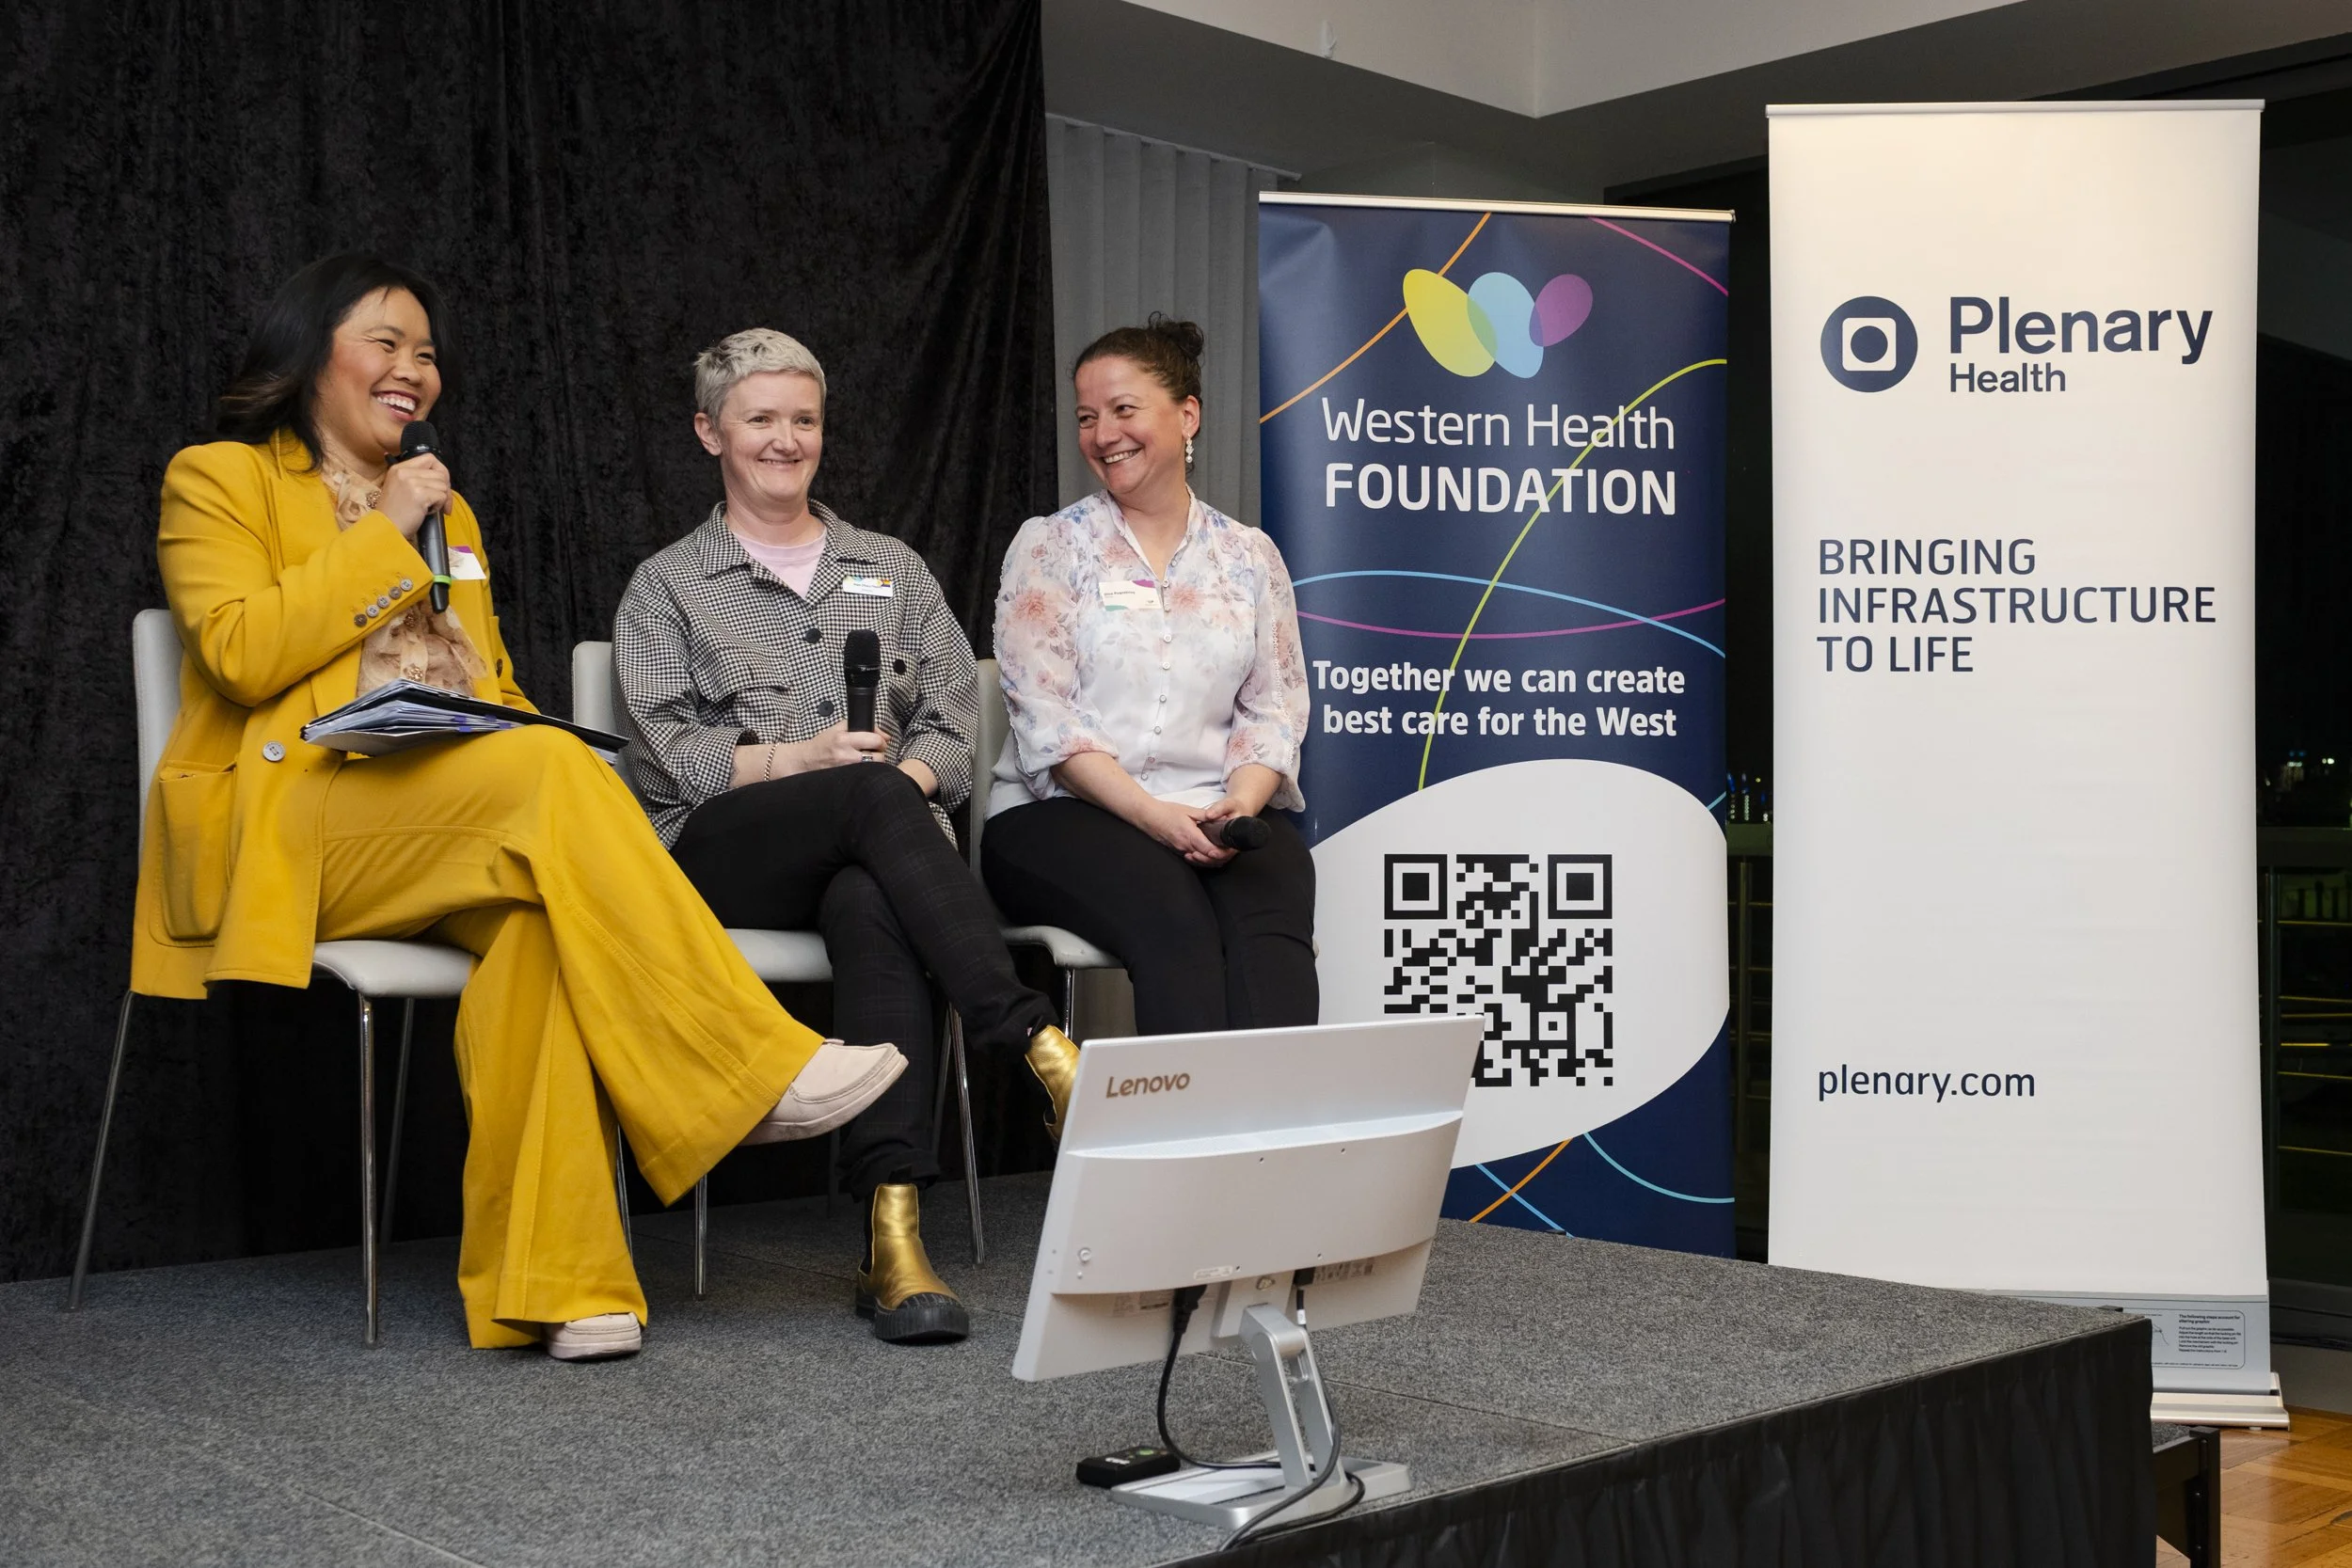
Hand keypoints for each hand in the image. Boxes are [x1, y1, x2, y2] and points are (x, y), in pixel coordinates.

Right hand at [377, 453, 450, 539]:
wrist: (385, 530)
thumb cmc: (395, 514)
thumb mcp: (400, 488)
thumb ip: (416, 479)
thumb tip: (442, 479)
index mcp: (398, 468)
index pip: (430, 458)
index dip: (440, 471)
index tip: (441, 484)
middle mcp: (404, 472)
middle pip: (440, 472)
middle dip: (445, 489)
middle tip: (441, 502)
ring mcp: (411, 482)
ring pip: (443, 485)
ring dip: (441, 499)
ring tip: (428, 508)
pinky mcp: (419, 494)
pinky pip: (442, 496)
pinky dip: (439, 506)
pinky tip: (427, 512)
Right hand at [732, 724, 886, 787]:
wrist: (806, 760)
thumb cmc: (823, 743)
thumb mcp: (839, 728)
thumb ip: (861, 726)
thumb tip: (884, 734)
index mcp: (844, 739)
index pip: (875, 740)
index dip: (882, 741)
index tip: (880, 741)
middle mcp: (845, 756)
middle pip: (878, 758)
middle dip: (880, 754)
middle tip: (875, 752)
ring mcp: (846, 770)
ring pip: (873, 769)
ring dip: (874, 764)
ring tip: (868, 760)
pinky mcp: (846, 779)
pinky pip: (864, 776)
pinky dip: (867, 772)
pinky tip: (861, 768)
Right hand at [1134, 797, 1231, 866]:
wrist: (1148, 816)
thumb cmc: (1166, 812)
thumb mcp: (1188, 810)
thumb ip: (1205, 815)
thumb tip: (1220, 817)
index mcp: (1190, 835)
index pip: (1209, 850)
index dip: (1220, 852)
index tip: (1229, 848)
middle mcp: (1185, 846)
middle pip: (1206, 858)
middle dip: (1218, 857)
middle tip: (1228, 851)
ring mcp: (1179, 850)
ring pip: (1199, 861)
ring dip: (1210, 859)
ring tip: (1220, 853)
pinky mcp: (1176, 851)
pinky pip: (1191, 859)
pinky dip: (1201, 858)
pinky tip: (1206, 853)